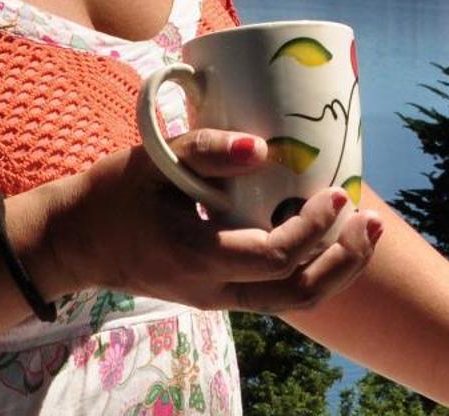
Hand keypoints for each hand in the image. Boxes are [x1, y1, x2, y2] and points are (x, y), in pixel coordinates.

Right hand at [41, 129, 382, 312]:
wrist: (75, 242)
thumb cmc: (113, 194)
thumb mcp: (153, 161)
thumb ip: (206, 149)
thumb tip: (264, 146)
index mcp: (198, 258)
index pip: (275, 257)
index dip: (314, 228)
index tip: (336, 191)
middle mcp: (214, 290)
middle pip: (299, 295)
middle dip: (346, 261)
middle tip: (373, 221)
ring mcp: (219, 298)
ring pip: (294, 302)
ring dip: (337, 268)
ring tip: (368, 231)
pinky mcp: (220, 292)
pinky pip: (278, 291)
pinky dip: (313, 267)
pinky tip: (331, 234)